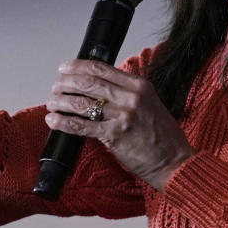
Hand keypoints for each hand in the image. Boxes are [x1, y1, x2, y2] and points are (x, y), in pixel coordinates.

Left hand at [45, 59, 194, 191]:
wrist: (175, 161)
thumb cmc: (162, 135)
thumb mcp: (149, 102)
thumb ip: (126, 92)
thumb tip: (97, 85)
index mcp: (139, 85)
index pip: (101, 68)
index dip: (78, 66)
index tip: (64, 67)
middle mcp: (131, 97)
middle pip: (88, 82)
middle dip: (66, 82)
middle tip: (56, 86)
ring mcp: (123, 116)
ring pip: (82, 103)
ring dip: (61, 101)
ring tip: (52, 102)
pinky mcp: (114, 136)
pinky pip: (81, 126)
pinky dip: (63, 122)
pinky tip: (53, 120)